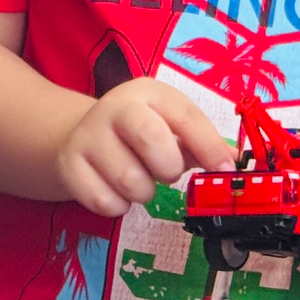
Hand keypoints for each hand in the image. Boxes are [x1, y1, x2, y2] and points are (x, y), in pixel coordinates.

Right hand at [56, 78, 233, 216]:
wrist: (77, 136)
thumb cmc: (136, 134)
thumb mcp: (168, 126)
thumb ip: (200, 143)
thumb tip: (230, 162)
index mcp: (149, 93)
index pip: (185, 115)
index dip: (209, 145)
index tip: (224, 169)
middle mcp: (116, 108)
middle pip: (151, 139)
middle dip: (168, 167)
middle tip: (166, 172)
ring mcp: (89, 135)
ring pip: (130, 180)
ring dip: (143, 192)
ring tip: (139, 180)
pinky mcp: (69, 165)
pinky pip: (105, 202)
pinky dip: (118, 206)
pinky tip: (115, 190)